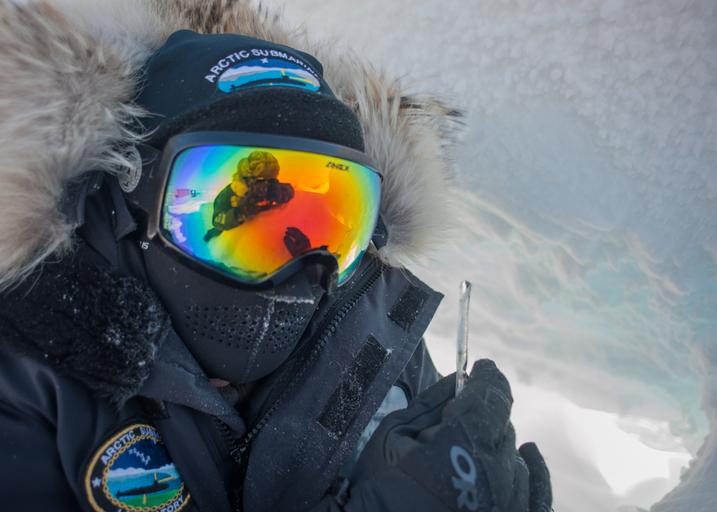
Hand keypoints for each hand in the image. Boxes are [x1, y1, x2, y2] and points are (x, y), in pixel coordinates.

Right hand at [284, 227, 311, 256]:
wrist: (308, 259)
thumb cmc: (300, 254)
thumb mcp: (292, 248)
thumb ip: (288, 242)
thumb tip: (285, 237)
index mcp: (301, 237)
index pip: (295, 230)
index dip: (290, 229)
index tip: (286, 229)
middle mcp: (305, 237)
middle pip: (298, 232)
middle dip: (292, 231)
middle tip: (287, 231)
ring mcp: (306, 240)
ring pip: (299, 235)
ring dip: (294, 234)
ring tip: (289, 235)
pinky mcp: (307, 244)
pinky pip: (301, 237)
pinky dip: (296, 237)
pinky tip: (294, 240)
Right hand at [346, 360, 551, 511]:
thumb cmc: (378, 486)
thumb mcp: (394, 434)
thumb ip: (432, 403)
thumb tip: (459, 379)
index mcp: (460, 446)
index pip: (490, 398)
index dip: (487, 377)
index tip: (482, 367)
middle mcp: (493, 476)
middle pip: (501, 427)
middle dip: (480, 416)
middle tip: (454, 419)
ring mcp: (507, 504)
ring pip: (513, 455)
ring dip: (492, 445)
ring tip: (463, 452)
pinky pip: (537, 492)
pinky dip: (534, 470)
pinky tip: (528, 454)